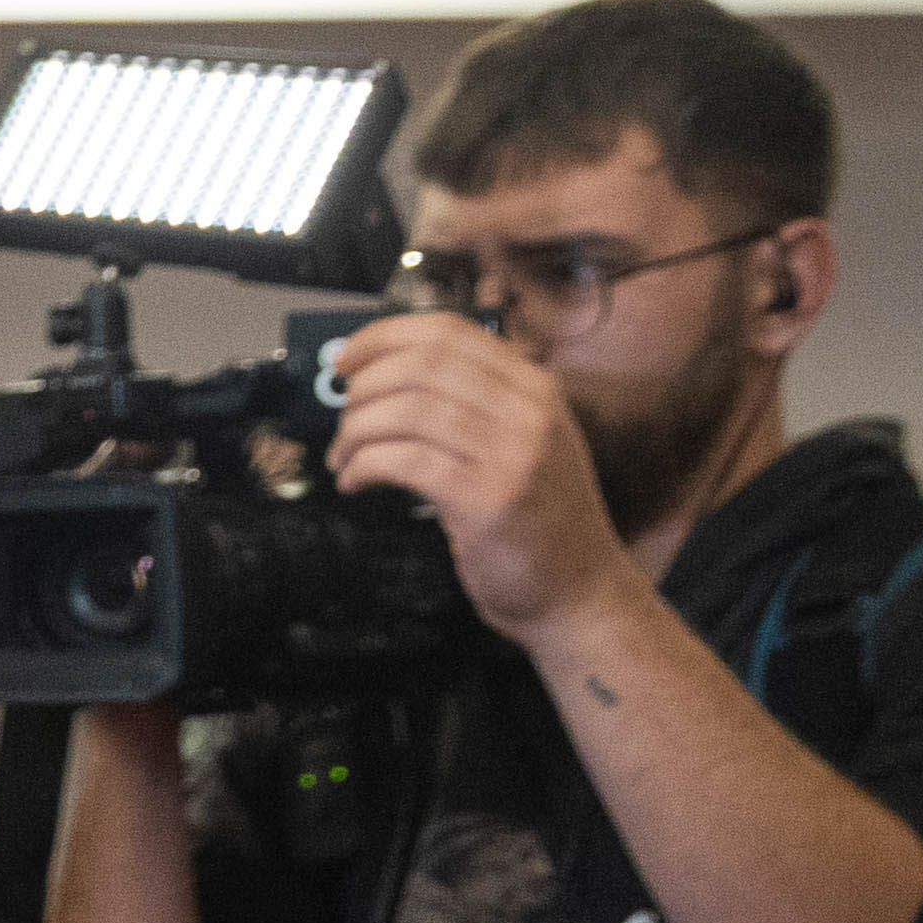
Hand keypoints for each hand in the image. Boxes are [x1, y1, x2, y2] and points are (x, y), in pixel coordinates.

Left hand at [322, 311, 640, 641]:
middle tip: (342, 417)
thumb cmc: (537, 519)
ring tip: (343, 458)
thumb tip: (384, 372)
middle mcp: (530, 412)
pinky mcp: (488, 499)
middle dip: (363, 387)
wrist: (580, 590)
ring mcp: (513, 454)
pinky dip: (363, 466)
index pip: (449, 332)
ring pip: (407, 410)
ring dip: (356, 432)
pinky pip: (404, 461)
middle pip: (422, 364)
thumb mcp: (523, 442)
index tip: (346, 357)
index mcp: (535, 388)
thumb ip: (474, 403)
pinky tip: (354, 482)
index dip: (385, 337)